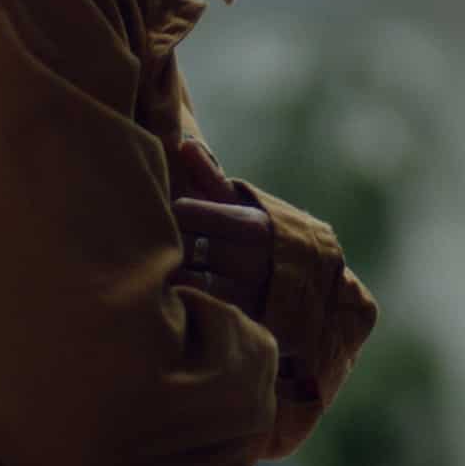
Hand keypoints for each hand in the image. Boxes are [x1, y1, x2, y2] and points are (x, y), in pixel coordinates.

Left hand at [167, 141, 270, 317]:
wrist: (312, 288)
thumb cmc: (266, 236)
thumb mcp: (246, 205)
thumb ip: (212, 177)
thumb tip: (184, 144)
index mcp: (250, 224)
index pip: (184, 212)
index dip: (169, 212)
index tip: (165, 213)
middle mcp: (248, 259)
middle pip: (180, 246)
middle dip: (164, 242)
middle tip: (151, 239)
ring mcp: (243, 294)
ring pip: (183, 280)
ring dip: (168, 272)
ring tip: (160, 266)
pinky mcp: (237, 321)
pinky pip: (194, 309)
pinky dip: (180, 299)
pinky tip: (175, 294)